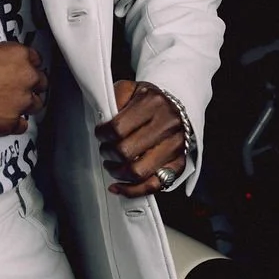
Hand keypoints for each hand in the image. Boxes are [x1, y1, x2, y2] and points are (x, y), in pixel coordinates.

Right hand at [0, 40, 47, 136]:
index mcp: (18, 55)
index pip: (36, 58)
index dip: (28, 63)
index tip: (23, 67)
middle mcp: (25, 78)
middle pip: (40, 82)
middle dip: (30, 83)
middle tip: (17, 85)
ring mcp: (20, 102)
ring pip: (36, 104)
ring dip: (26, 103)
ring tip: (11, 103)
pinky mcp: (11, 123)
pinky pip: (23, 125)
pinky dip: (15, 122)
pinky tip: (5, 117)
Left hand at [95, 79, 184, 197]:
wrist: (176, 106)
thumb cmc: (149, 100)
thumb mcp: (130, 88)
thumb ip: (113, 98)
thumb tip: (101, 118)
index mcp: (153, 103)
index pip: (117, 128)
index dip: (102, 135)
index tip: (100, 135)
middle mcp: (168, 124)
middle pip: (126, 152)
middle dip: (108, 154)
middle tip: (105, 150)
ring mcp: (176, 146)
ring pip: (138, 171)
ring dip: (117, 172)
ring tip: (111, 165)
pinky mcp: (179, 163)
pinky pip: (154, 185)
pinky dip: (133, 191)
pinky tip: (118, 187)